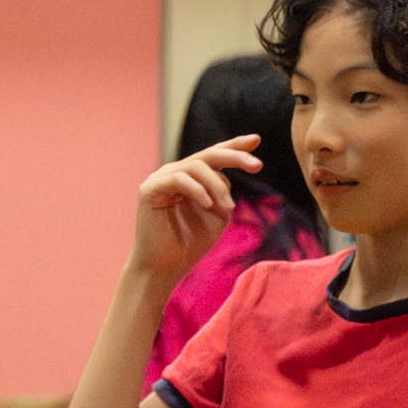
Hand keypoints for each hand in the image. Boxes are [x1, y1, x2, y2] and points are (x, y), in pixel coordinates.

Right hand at [131, 135, 262, 282]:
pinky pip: (178, 178)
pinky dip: (196, 189)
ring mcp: (161, 178)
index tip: (256, 140)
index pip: (215, 156)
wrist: (164, 267)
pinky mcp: (150, 188)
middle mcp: (176, 173)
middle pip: (209, 154)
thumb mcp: (217, 215)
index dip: (235, 147)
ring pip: (197, 166)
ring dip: (217, 185)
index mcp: (193, 178)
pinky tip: (207, 204)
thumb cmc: (190, 244)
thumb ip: (223, 193)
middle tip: (257, 165)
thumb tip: (226, 176)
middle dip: (235, 156)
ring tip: (228, 207)